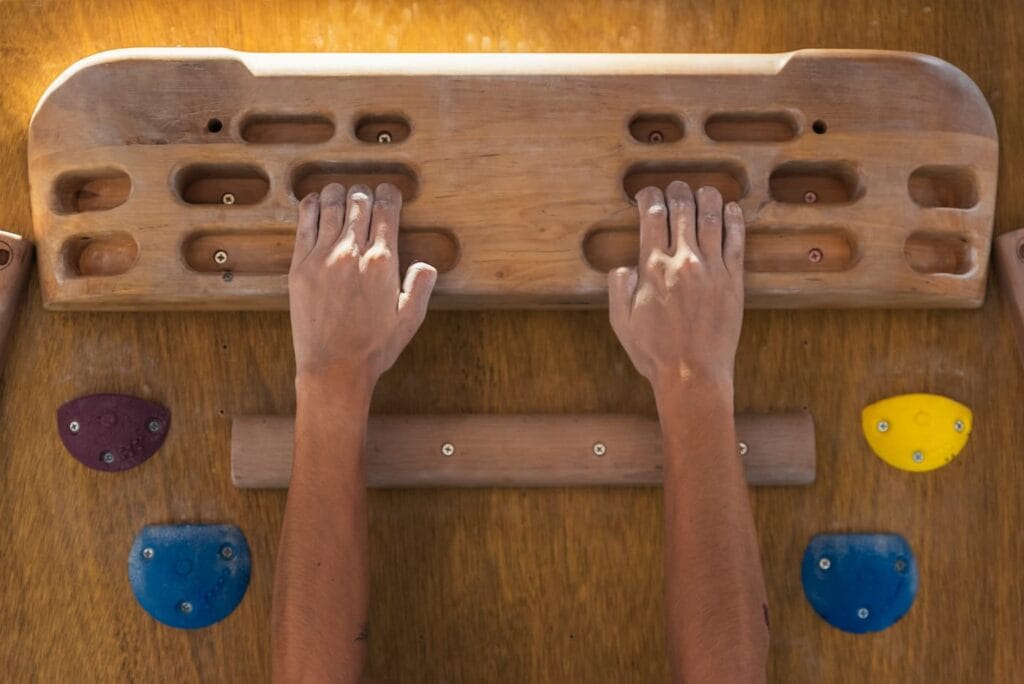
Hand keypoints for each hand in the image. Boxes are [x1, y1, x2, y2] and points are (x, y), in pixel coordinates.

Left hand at [289, 182, 436, 390]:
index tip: (389, 194)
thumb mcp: (410, 319)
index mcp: (383, 262)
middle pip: (359, 201)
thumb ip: (421, 286)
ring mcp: (323, 257)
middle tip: (365, 198)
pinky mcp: (300, 265)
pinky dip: (312, 205)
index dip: (389, 194)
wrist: (334, 367)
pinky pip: (305, 221)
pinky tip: (316, 202)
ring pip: (331, 204)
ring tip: (342, 196)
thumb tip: (426, 265)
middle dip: (365, 193)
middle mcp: (353, 252)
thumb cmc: (374, 347)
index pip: (387, 209)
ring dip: (339, 194)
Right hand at [609, 182, 744, 393]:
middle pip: (682, 209)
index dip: (649, 197)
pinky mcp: (733, 280)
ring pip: (711, 218)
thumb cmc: (654, 352)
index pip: (651, 216)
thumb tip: (622, 266)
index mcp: (652, 268)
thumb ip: (618, 288)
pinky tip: (731, 209)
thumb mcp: (621, 321)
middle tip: (676, 187)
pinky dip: (734, 220)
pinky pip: (735, 241)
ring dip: (706, 197)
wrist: (692, 373)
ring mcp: (711, 269)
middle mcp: (682, 261)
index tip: (647, 194)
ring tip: (703, 191)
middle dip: (677, 191)